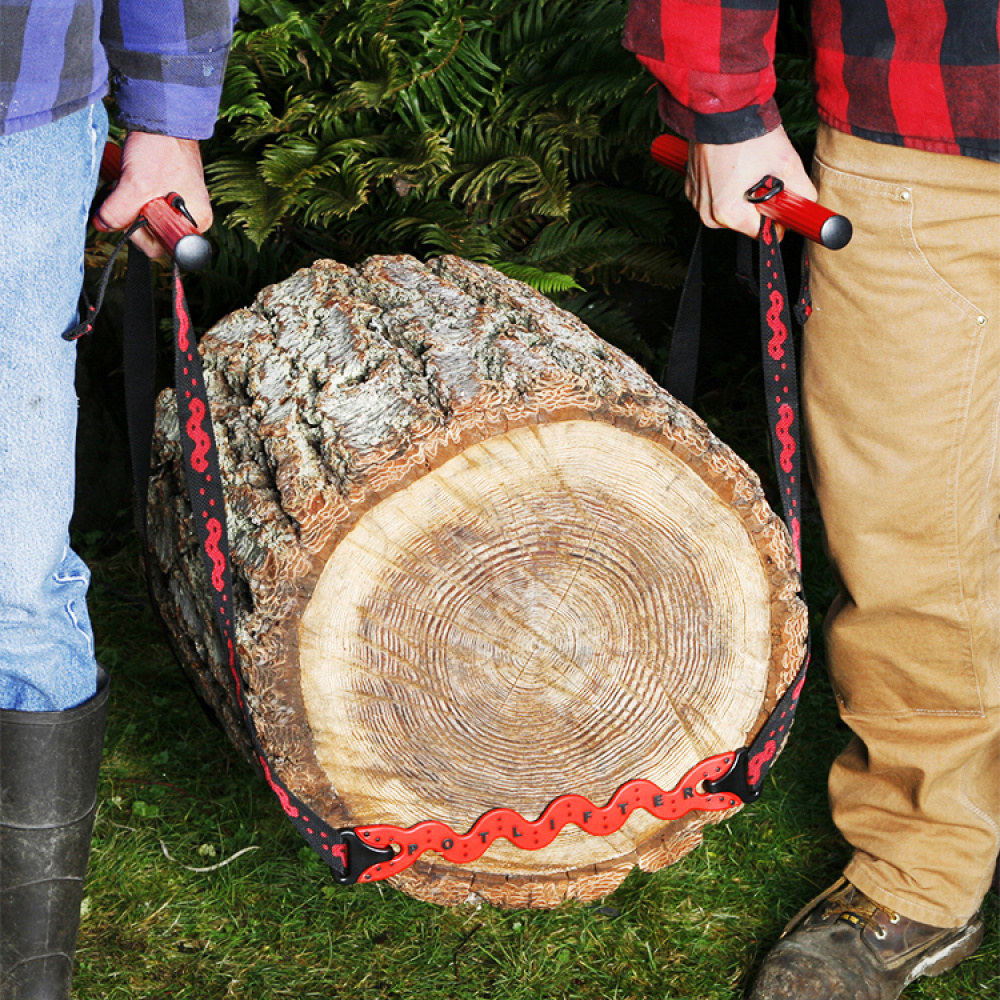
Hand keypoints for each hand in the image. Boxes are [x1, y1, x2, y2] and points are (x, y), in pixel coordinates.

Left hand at [95, 132, 212, 258]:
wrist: (162, 118)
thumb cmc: (162, 149)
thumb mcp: (135, 186)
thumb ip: (117, 212)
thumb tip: (102, 225)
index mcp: (195, 221)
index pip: (161, 246)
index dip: (139, 234)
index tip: (130, 214)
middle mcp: (189, 216)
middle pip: (152, 232)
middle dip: (133, 216)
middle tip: (127, 194)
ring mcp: (177, 203)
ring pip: (145, 217)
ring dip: (129, 203)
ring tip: (128, 182)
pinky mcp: (165, 191)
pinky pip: (144, 202)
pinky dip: (132, 193)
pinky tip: (129, 179)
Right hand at [685, 127, 816, 239]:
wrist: (721, 105)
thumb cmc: (748, 133)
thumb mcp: (787, 163)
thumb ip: (803, 194)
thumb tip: (807, 205)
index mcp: (727, 213)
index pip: (761, 233)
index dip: (777, 217)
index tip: (783, 200)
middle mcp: (707, 211)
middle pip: (743, 221)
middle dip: (758, 204)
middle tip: (765, 175)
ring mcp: (696, 198)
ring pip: (729, 208)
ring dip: (742, 193)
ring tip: (749, 165)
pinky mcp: (691, 184)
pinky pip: (715, 195)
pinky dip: (727, 183)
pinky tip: (734, 162)